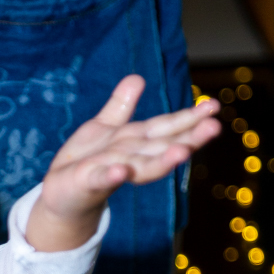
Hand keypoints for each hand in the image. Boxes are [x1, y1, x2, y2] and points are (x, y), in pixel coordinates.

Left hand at [26, 75, 220, 251]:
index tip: (214, 106)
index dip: (189, 117)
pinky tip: (122, 172)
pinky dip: (112, 176)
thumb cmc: (84, 163)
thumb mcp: (103, 129)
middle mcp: (129, 158)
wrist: (59, 195)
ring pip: (140, 166)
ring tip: (181, 151)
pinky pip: (101, 179)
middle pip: (161, 146)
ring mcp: (110, 172)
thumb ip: (120, 106)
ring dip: (161, 160)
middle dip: (188, 139)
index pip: (165, 127)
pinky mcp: (88, 184)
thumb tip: (137, 78)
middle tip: (214, 128)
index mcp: (134, 142)